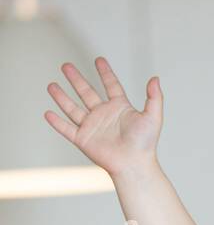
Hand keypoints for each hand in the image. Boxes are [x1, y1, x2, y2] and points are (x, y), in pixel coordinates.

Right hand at [44, 56, 162, 176]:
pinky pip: (67, 129)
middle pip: (86, 93)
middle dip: (76, 79)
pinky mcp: (84, 140)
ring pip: (73, 108)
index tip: (99, 60)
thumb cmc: (145, 144)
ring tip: (51, 85)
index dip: (105, 73)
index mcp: (120, 108)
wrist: (134, 164)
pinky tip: (48, 112)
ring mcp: (92, 127)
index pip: (111, 86)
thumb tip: (155, 78)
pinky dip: (57, 122)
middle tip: (66, 66)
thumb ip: (154, 97)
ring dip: (61, 97)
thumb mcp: (153, 116)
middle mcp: (104, 115)